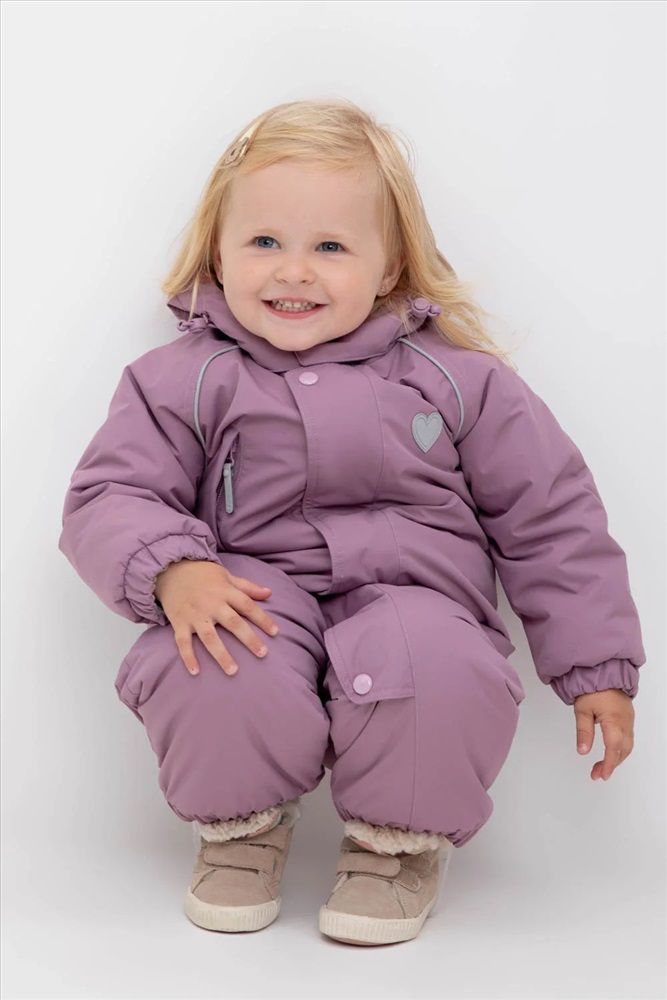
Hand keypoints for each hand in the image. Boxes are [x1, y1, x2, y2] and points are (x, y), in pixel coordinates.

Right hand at [154, 559, 279, 676]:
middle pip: (233, 622)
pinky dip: (188, 657)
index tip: (276, 632)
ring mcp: (195, 615)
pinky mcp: (179, 622)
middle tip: (263, 654)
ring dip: (221, 654)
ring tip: (233, 671)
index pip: (248, 605)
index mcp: (225, 592)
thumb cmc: (202, 574)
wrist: (170, 569)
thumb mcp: (226, 575)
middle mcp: (211, 604)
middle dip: (248, 639)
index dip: (263, 619)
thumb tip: (270, 593)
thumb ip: (247, 587)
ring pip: (210, 637)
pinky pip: (183, 642)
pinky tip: (195, 672)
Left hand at [574, 689, 634, 780]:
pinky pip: (628, 738)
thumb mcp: (582, 710)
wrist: (604, 672)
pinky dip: (620, 749)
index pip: (614, 747)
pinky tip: (611, 753)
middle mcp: (626, 722)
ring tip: (602, 767)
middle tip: (597, 773)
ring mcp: (629, 720)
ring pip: (627, 745)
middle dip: (611, 764)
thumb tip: (582, 751)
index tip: (602, 775)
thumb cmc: (592, 689)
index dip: (608, 764)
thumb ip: (583, 731)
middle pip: (623, 750)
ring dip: (616, 758)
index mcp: (614, 720)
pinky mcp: (629, 718)